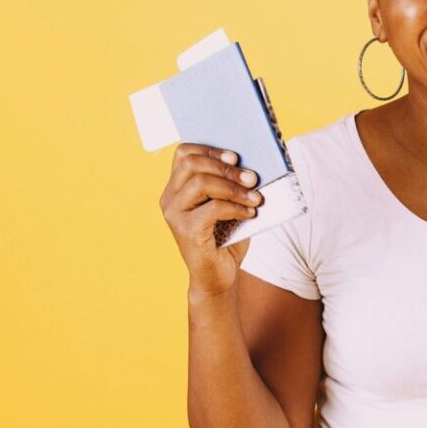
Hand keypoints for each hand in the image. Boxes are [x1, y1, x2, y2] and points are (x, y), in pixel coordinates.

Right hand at [159, 143, 260, 295]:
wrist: (218, 277)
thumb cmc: (225, 239)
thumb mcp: (228, 206)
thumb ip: (230, 185)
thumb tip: (252, 166)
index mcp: (177, 187)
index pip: (184, 154)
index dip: (210, 149)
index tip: (236, 157)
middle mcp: (170, 198)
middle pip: (191, 163)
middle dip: (225, 167)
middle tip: (252, 177)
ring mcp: (175, 214)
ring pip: (201, 183)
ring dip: (234, 188)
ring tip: (256, 197)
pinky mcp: (186, 231)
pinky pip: (213, 208)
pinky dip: (235, 207)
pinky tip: (249, 213)